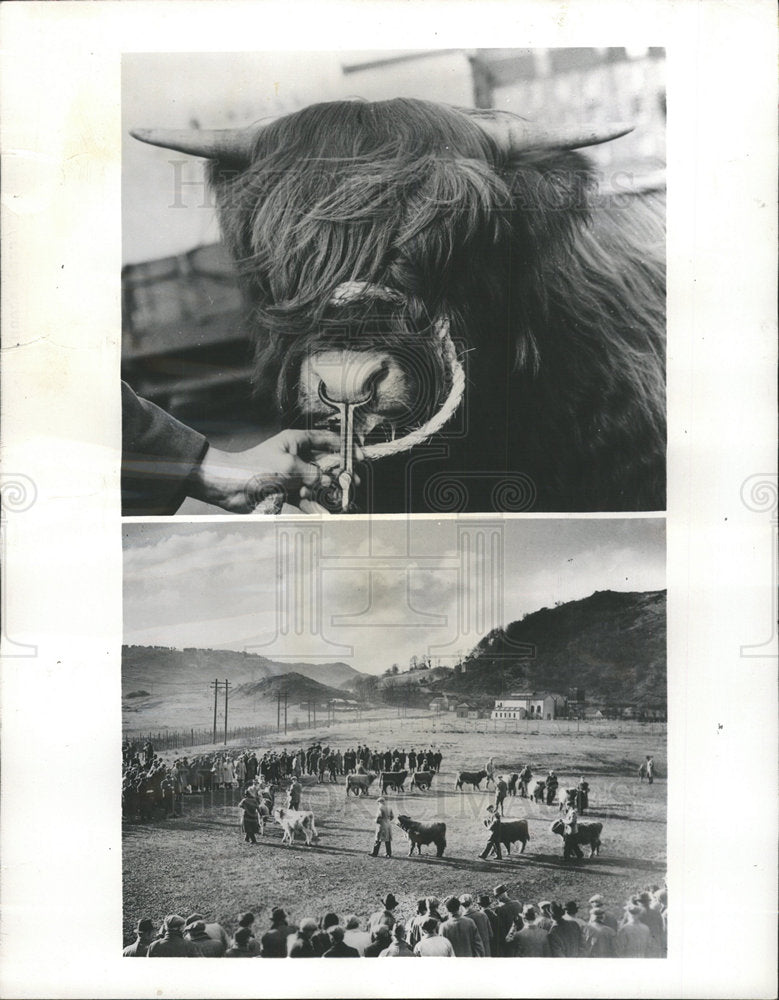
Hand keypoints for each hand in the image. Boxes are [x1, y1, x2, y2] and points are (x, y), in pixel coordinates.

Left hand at [188, 429, 340, 512]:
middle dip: (340, 474)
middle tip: (353, 483)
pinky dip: (314, 506)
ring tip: (342, 503)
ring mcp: (292, 475)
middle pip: (326, 464)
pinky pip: (306, 499)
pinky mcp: (286, 492)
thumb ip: (312, 473)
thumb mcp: (289, 466)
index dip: (345, 446)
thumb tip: (326, 481)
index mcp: (296, 441)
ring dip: (328, 493)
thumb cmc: (254, 467)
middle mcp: (296, 456)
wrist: (228, 486)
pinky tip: (324, 515)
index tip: (359, 456)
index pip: (327, 439)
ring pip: (317, 484)